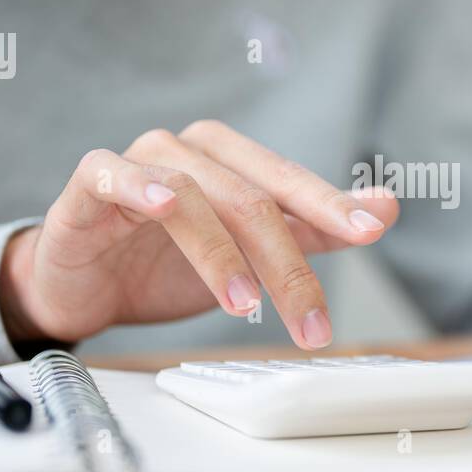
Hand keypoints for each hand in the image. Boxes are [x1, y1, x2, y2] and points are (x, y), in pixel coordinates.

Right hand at [0, 121, 399, 349]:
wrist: (84, 287)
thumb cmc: (165, 264)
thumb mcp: (251, 254)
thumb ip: (315, 231)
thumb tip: (387, 207)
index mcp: (230, 160)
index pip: (289, 181)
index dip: (332, 206)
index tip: (371, 231)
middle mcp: (187, 151)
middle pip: (249, 198)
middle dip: (286, 262)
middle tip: (312, 320)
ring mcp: (137, 162)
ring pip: (193, 195)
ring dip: (222, 252)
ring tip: (245, 303)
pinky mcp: (90, 182)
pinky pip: (112, 172)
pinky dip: (139, 184)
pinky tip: (162, 204)